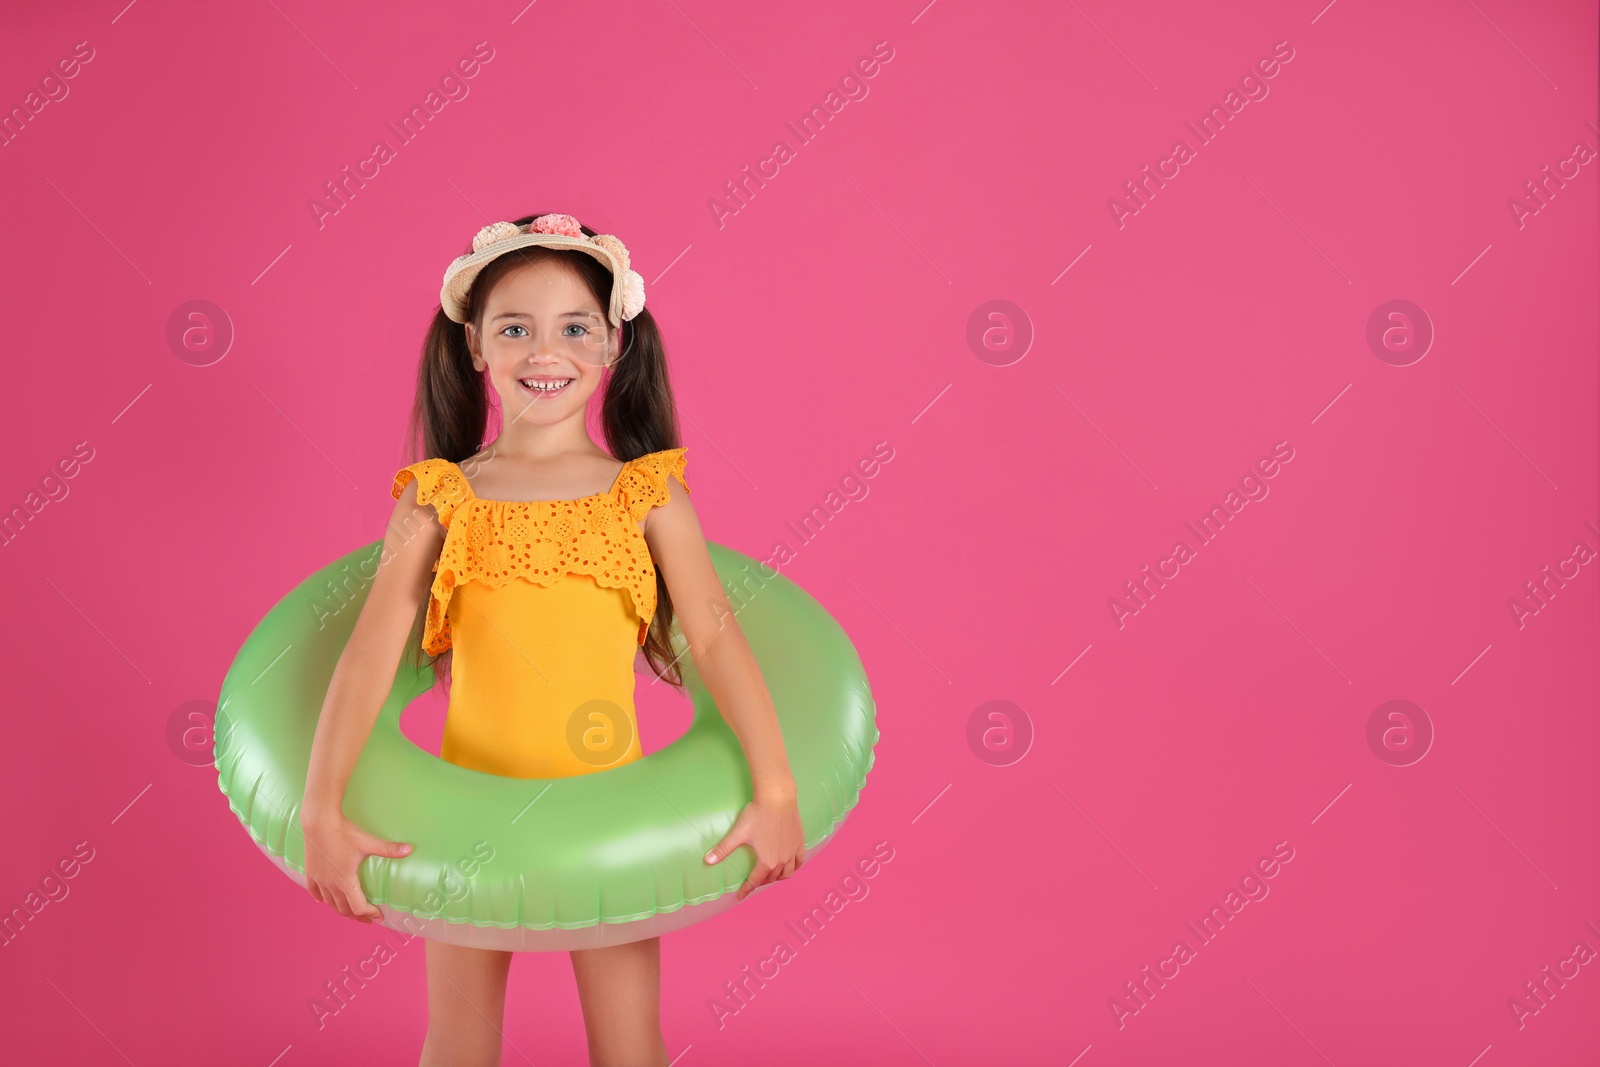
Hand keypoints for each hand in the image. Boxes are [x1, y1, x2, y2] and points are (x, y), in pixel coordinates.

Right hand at [300, 809, 411, 923]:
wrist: (319, 822)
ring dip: (341, 910)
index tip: (379, 915)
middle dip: (358, 916)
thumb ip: (388, 849)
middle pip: (344, 909)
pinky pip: (314, 892)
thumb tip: (409, 849)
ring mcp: (320, 880)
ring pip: (329, 903)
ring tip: (350, 912)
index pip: (358, 907)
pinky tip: (323, 901)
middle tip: (368, 918)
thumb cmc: (343, 832)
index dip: (370, 914)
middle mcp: (331, 884)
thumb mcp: (368, 842)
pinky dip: (321, 899)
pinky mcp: (311, 872)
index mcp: (346, 881)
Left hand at [705, 787, 805, 900]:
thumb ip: (723, 849)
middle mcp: (782, 861)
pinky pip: (799, 861)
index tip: (740, 896)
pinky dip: (794, 867)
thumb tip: (707, 860)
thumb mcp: (738, 833)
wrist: (778, 798)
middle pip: (771, 879)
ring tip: (771, 876)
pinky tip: (790, 865)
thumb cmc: (757, 814)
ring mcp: (792, 852)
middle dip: (761, 882)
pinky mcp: (799, 842)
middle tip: (753, 881)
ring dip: (778, 877)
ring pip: (787, 873)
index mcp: (766, 862)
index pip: (755, 882)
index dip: (746, 890)